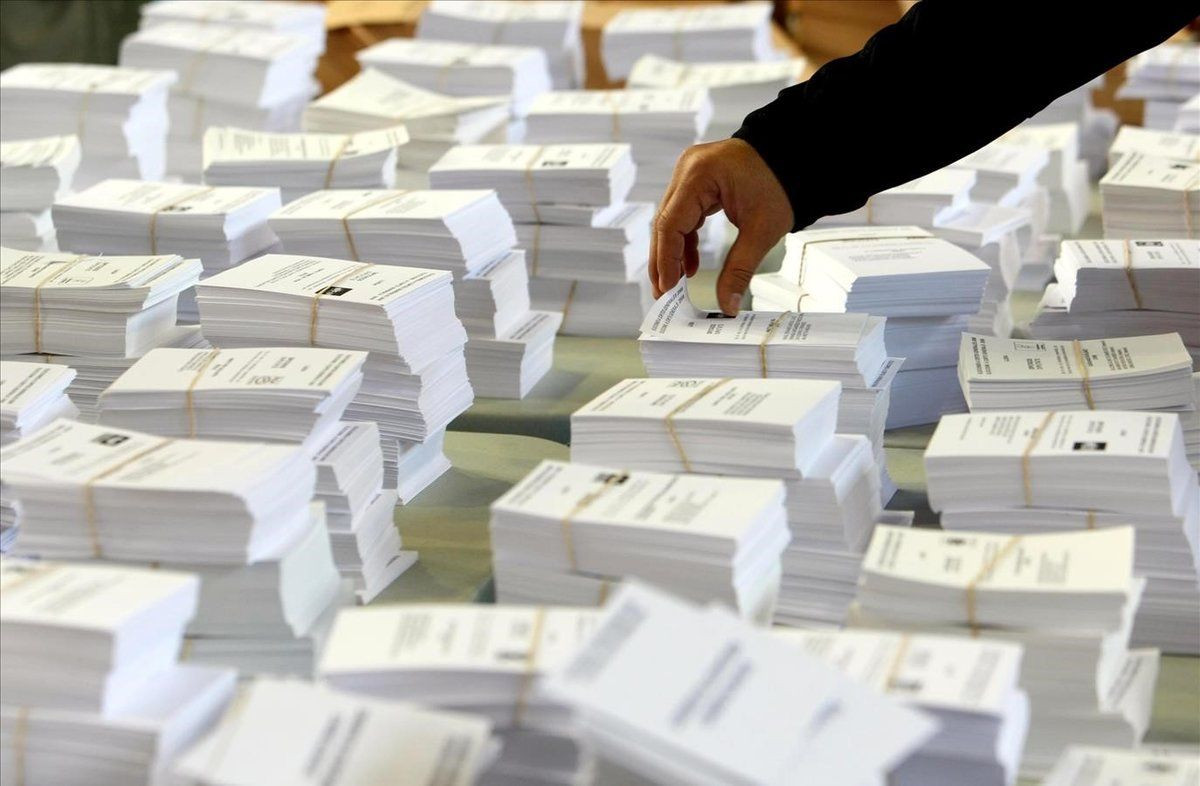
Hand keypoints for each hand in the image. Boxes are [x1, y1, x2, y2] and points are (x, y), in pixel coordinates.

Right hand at [649, 138, 793, 315]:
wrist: (795, 158)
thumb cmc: (782, 184)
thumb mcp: (761, 231)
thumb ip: (739, 270)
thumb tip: (726, 305)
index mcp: (700, 175)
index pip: (671, 224)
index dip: (666, 260)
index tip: (667, 288)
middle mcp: (687, 169)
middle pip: (664, 222)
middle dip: (663, 260)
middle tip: (662, 293)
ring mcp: (690, 172)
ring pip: (671, 219)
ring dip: (671, 252)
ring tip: (674, 283)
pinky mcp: (696, 180)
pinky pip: (683, 214)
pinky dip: (685, 240)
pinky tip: (689, 264)